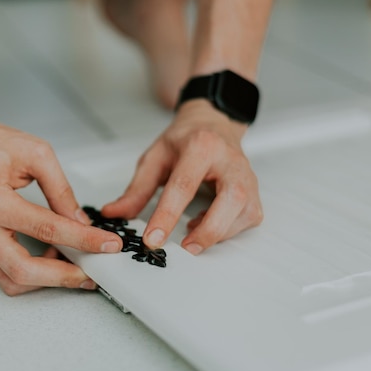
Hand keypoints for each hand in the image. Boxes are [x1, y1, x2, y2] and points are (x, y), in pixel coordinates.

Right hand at [0, 115, 121, 295]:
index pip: (47, 229)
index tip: (106, 245)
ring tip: (73, 267)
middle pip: (23, 270)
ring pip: (12, 280)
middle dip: (62, 277)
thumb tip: (80, 222)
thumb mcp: (37, 154)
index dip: (83, 240)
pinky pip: (5, 273)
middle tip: (90, 273)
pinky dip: (31, 275)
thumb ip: (61, 190)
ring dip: (45, 281)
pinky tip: (51, 260)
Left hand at [102, 100, 262, 253]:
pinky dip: (229, 229)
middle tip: (185, 248)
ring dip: (219, 232)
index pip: (184, 185)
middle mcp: (230, 160)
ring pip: (244, 211)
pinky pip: (248, 217)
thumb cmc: (185, 140)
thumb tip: (115, 213)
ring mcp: (247, 175)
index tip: (153, 238)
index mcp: (201, 146)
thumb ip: (136, 188)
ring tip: (193, 235)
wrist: (213, 123)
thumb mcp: (155, 157)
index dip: (167, 215)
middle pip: (230, 199)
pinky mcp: (254, 191)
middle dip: (208, 230)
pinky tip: (209, 224)